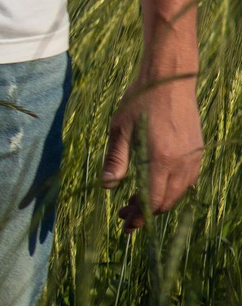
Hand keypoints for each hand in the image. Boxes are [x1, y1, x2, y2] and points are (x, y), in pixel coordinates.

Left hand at [102, 70, 203, 233]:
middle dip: (146, 213)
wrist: (170, 80)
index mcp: (160, 159)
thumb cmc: (140, 101)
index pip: (151, 200)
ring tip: (135, 203)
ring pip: (178, 194)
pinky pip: (186, 181)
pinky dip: (171, 190)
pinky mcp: (197, 152)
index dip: (138, 216)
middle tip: (124, 216)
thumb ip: (116, 159)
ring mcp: (193, 158)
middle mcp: (181, 162)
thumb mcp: (120, 129)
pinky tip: (154, 187)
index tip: (125, 225)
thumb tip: (107, 186)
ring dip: (158, 202)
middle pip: (166, 201)